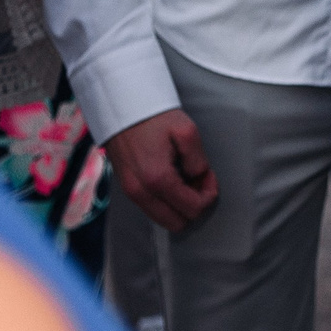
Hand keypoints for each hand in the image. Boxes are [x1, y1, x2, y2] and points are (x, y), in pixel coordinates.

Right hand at [105, 109, 218, 231]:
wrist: (121, 107)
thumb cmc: (154, 117)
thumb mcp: (186, 131)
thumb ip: (198, 161)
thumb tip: (199, 179)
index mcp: (157, 179)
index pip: (193, 208)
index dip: (209, 194)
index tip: (209, 175)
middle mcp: (140, 192)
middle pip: (177, 223)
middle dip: (194, 204)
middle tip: (198, 179)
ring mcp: (131, 193)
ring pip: (164, 219)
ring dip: (180, 204)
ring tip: (185, 177)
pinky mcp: (127, 189)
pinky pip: (152, 208)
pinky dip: (167, 200)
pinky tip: (172, 178)